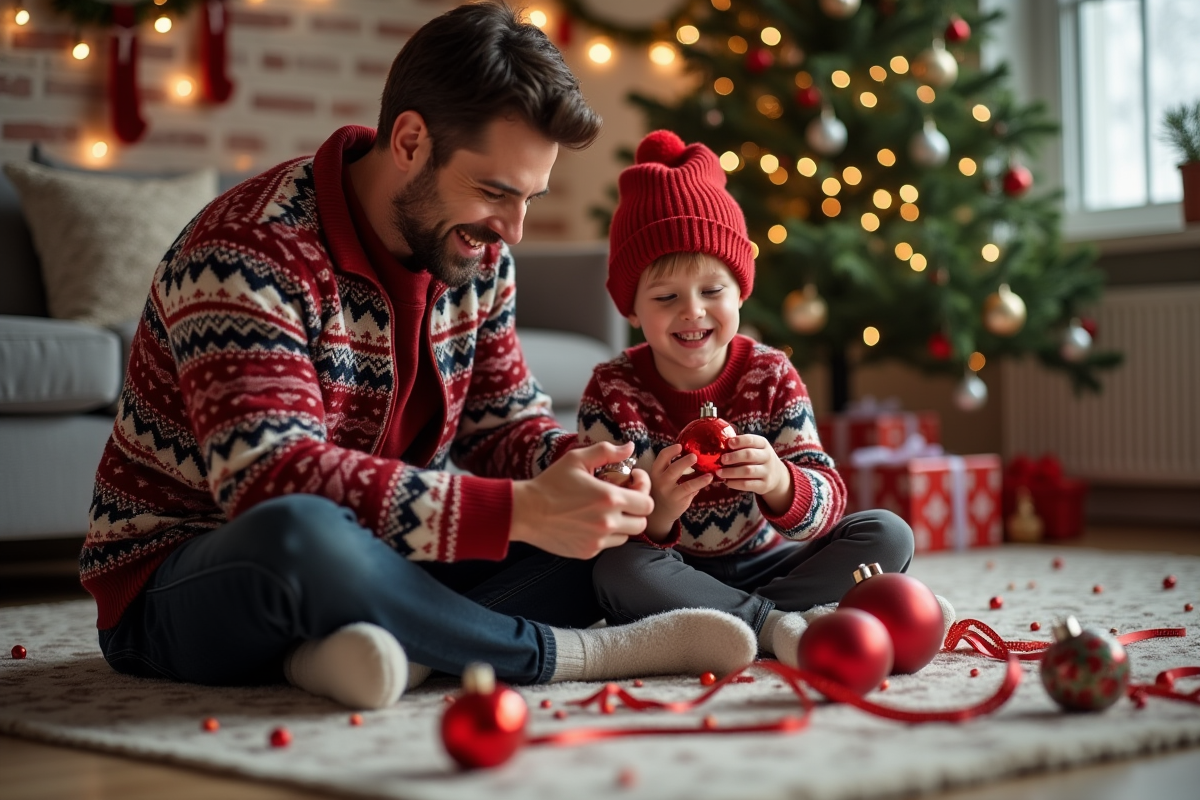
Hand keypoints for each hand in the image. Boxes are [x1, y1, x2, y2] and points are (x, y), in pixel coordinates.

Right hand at [510, 441, 653, 558]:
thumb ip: (607, 452)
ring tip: (606, 510)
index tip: (632, 479)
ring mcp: (598, 540)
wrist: (525, 512)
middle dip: (636, 508)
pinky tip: (590, 521)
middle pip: (642, 522)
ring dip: (622, 522)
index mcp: (609, 498)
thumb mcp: (576, 459)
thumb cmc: (550, 483)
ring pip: (626, 535)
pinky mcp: (588, 552)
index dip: (644, 489)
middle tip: (623, 496)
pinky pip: (607, 544)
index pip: (647, 502)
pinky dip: (605, 534)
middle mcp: (608, 522)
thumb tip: (630, 447)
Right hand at [644, 444, 712, 540]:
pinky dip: (701, 483)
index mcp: (656, 471)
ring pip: (685, 483)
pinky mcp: (678, 500)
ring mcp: (669, 492)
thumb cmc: (664, 488)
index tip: (680, 446)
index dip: (671, 450)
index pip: (662, 457)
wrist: (659, 512)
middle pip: (673, 469)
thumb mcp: (662, 476)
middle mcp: (660, 481)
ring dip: (698, 477)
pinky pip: (691, 490)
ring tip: (709, 473)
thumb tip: (694, 452)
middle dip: (684, 462)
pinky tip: (709, 478)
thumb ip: (672, 466)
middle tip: (695, 456)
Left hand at [717, 434, 793, 513]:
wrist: (776, 476)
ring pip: (747, 471)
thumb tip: (721, 444)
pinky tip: (727, 481)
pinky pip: (747, 484)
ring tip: (720, 472)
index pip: (752, 440)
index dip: (739, 441)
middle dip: (734, 457)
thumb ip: (741, 445)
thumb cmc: (758, 458)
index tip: (729, 444)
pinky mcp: (764, 485)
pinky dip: (735, 483)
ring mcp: (767, 472)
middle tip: (722, 460)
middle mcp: (767, 457)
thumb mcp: (755, 448)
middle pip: (749, 455)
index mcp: (763, 444)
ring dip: (731, 472)